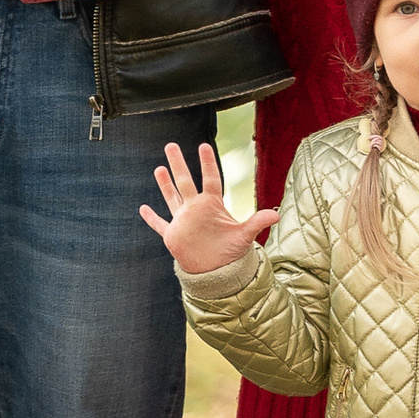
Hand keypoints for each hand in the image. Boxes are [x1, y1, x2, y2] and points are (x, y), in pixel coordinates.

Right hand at [139, 139, 278, 273]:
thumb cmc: (230, 252)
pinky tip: (142, 208)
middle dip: (178, 164)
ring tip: (159, 168)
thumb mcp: (244, 236)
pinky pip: (159, 224)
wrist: (218, 272)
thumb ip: (256, 222)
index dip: (207, 163)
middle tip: (171, 145)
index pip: (210, 179)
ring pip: (171, 197)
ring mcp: (183, 220)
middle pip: (185, 181)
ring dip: (164, 184)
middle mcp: (195, 208)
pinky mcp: (173, 235)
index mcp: (212, 205)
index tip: (204, 146)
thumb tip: (276, 215)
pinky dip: (151, 217)